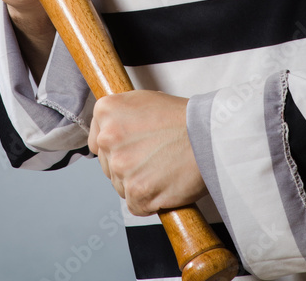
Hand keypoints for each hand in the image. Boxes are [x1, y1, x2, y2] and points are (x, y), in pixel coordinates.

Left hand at [88, 91, 207, 216]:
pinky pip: (135, 205)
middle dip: (127, 166)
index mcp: (107, 111)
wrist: (208, 136)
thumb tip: (109, 132)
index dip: (115, 148)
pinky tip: (164, 184)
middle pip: (108, 165)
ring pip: (121, 186)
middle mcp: (109, 137)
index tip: (130, 148)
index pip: (96, 142)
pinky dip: (149, 201)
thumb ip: (120, 117)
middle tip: (153, 157)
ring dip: (138, 183)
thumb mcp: (143, 101)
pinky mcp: (136, 191)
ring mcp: (121, 166)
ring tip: (162, 168)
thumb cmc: (182, 118)